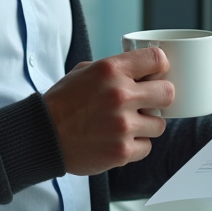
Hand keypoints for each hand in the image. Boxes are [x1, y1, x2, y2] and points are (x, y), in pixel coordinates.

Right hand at [43, 48, 175, 175]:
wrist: (43, 135)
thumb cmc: (63, 102)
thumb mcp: (85, 71)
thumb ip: (116, 68)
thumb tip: (144, 69)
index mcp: (111, 70)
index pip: (158, 59)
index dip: (159, 67)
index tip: (155, 74)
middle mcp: (120, 95)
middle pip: (168, 92)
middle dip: (160, 97)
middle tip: (148, 102)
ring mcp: (123, 125)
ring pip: (160, 124)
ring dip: (147, 125)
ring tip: (128, 124)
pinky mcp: (122, 151)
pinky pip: (147, 147)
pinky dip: (136, 145)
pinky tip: (120, 139)